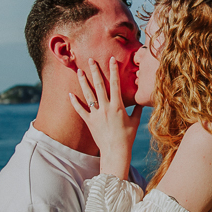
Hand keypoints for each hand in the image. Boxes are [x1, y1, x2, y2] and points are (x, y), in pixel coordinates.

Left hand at [69, 57, 142, 178]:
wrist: (115, 151)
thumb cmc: (127, 137)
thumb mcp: (135, 122)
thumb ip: (137, 110)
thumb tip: (141, 102)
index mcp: (118, 106)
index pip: (116, 84)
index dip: (113, 70)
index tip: (111, 59)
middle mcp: (106, 108)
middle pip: (99, 85)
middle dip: (95, 71)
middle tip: (90, 60)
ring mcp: (96, 114)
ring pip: (88, 94)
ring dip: (83, 82)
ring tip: (79, 71)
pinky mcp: (89, 122)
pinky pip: (80, 110)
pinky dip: (75, 102)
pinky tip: (70, 94)